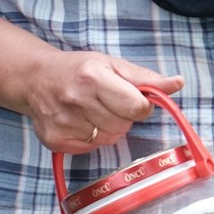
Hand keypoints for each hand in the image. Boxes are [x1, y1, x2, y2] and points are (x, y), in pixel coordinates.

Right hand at [17, 50, 182, 153]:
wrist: (36, 80)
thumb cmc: (80, 70)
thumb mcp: (114, 64)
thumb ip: (147, 78)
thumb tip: (178, 83)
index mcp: (94, 78)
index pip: (136, 107)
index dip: (141, 106)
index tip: (134, 99)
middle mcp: (76, 101)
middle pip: (123, 126)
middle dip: (123, 116)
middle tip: (110, 103)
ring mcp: (63, 123)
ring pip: (108, 139)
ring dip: (109, 128)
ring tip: (94, 111)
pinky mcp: (55, 141)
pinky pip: (91, 148)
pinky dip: (92, 139)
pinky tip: (82, 122)